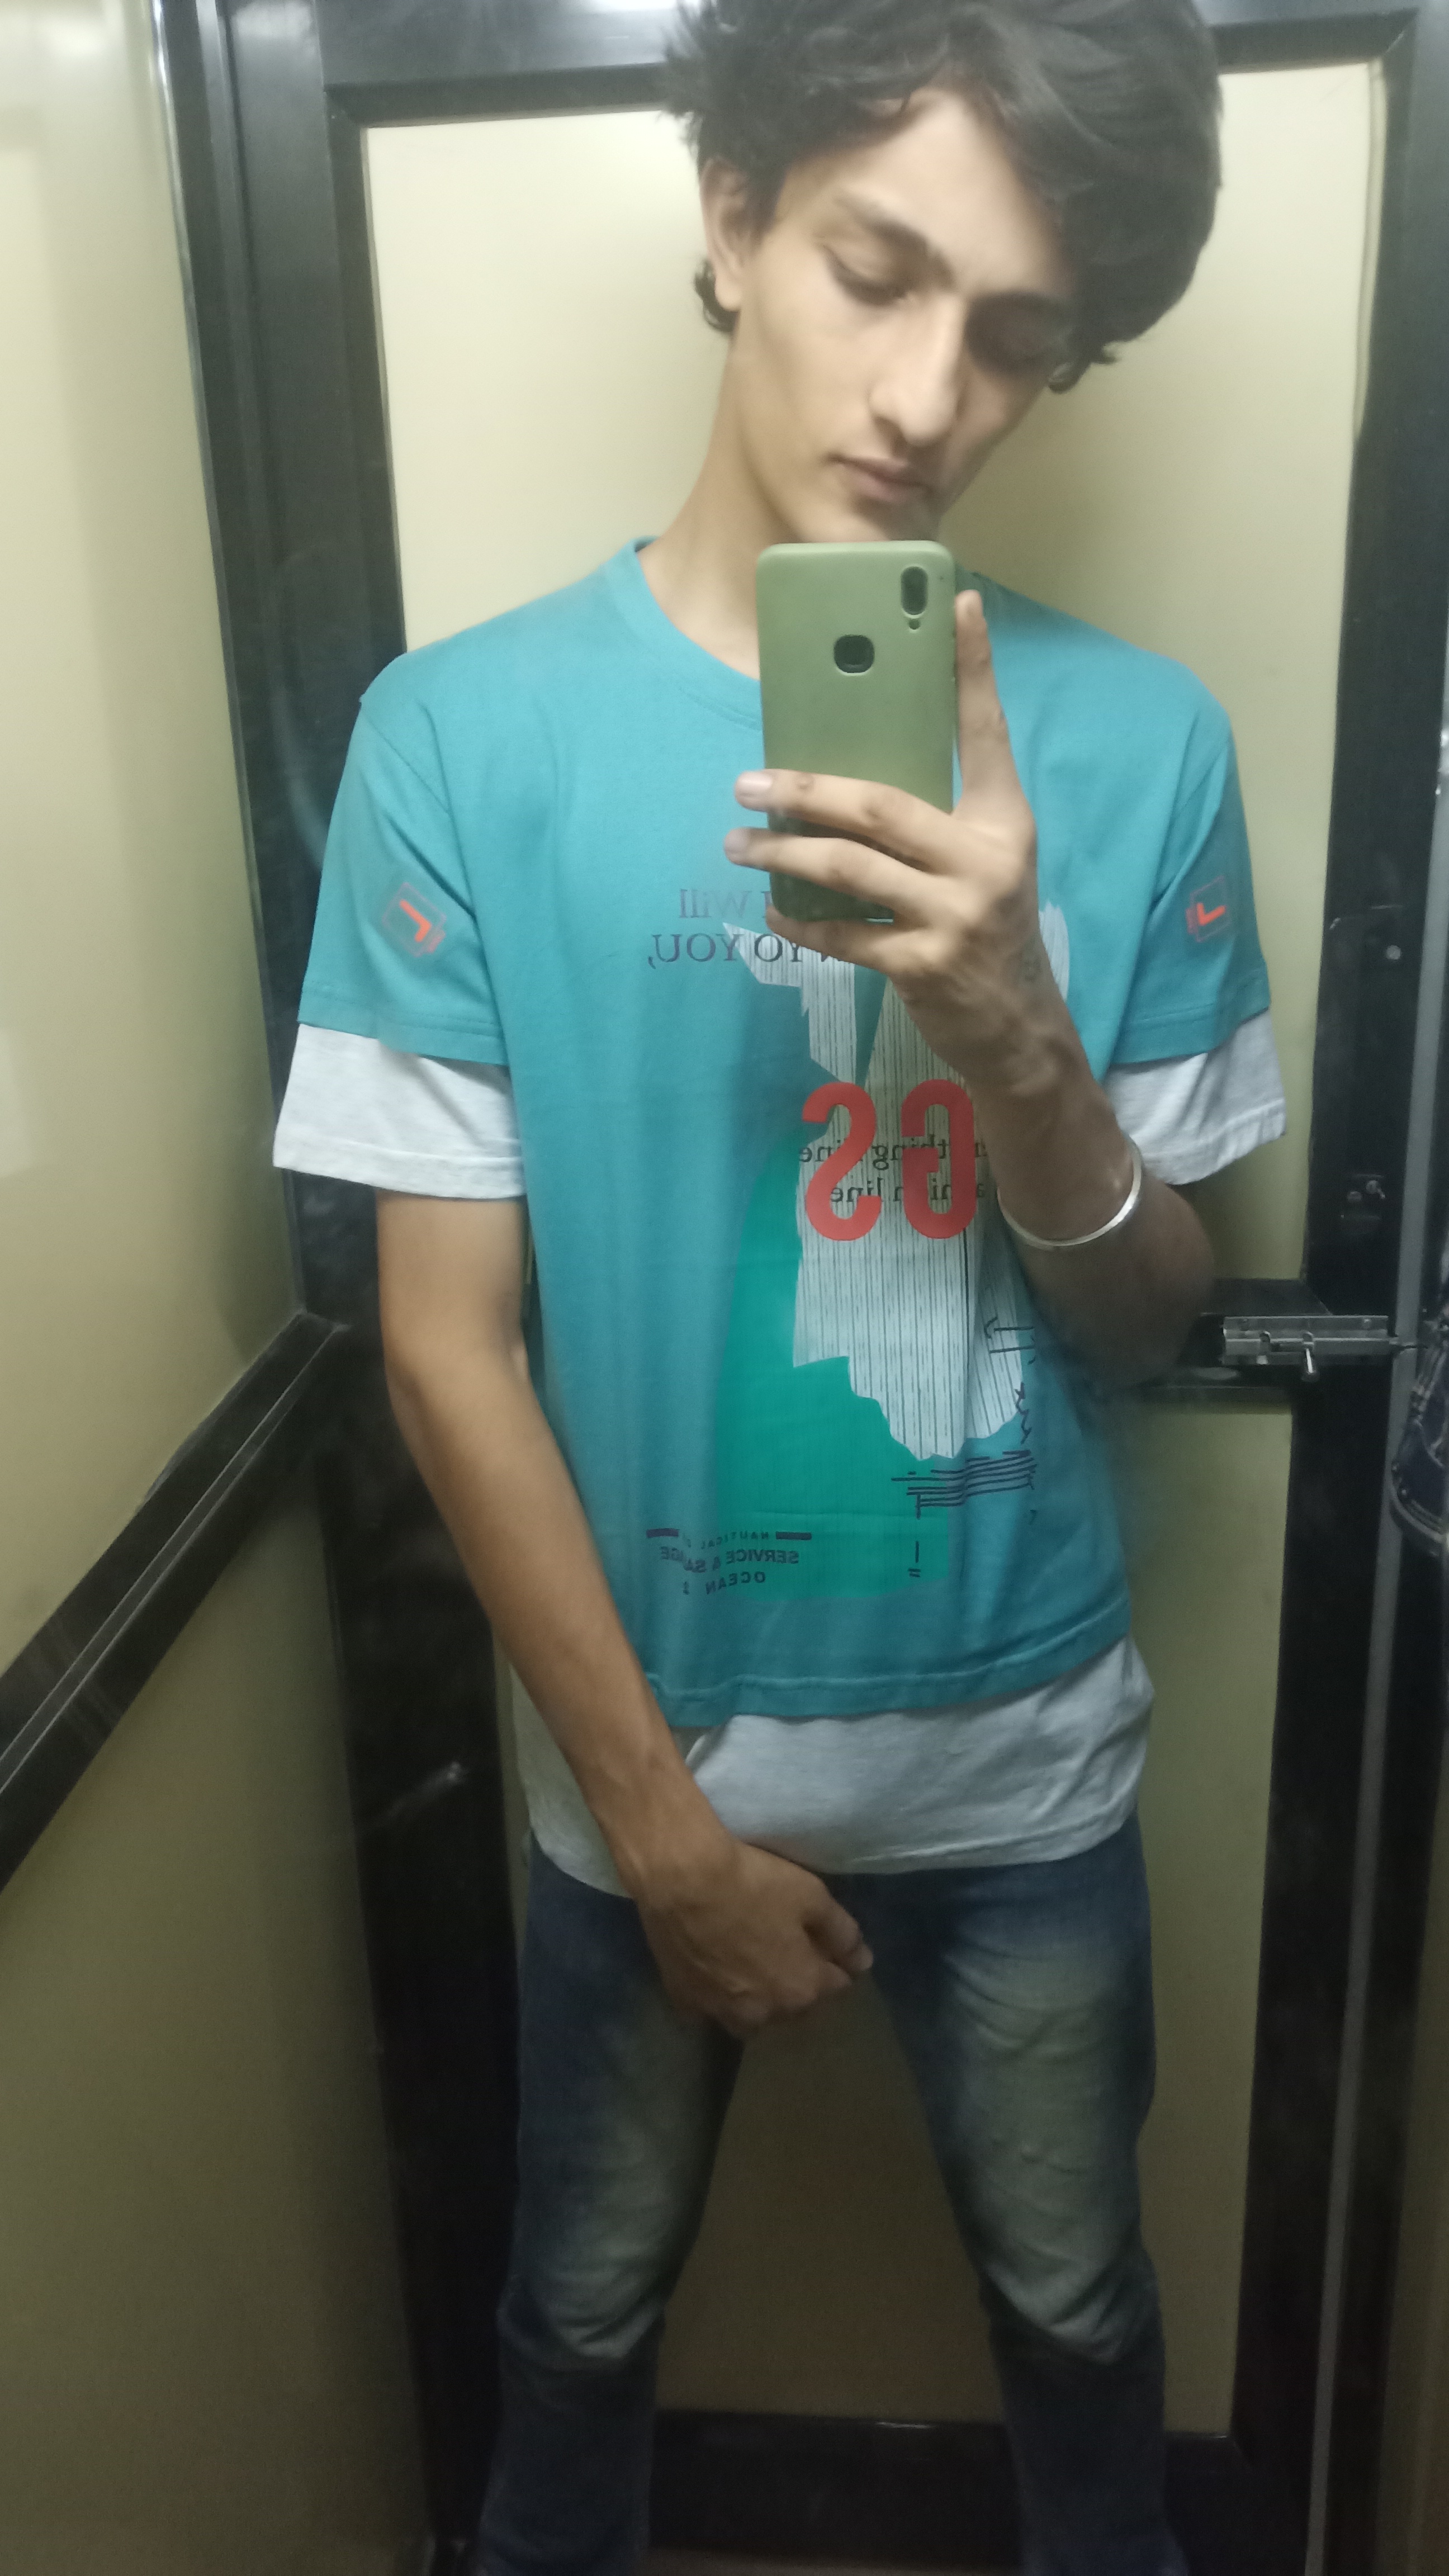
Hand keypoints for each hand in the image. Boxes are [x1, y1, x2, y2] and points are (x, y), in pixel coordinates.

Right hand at [631, 1818, 872, 2038]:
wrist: (681, 1878)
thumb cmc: (753, 1883)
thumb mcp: (813, 1896)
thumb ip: (843, 1934)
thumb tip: (862, 1962)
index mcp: (802, 1991)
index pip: (837, 1987)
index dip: (836, 1963)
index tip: (827, 1943)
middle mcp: (764, 2014)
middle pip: (795, 2008)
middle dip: (800, 1988)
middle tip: (791, 1954)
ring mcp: (721, 2012)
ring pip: (752, 2018)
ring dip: (760, 2002)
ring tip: (754, 1971)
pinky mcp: (685, 2003)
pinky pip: (710, 2010)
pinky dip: (717, 1998)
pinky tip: (714, 1975)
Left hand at [725, 590, 1065, 1096]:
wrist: (1018, 1028)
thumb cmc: (988, 929)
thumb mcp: (985, 861)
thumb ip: (940, 814)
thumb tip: (854, 772)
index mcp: (1003, 822)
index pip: (986, 732)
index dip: (973, 668)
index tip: (960, 603)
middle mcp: (983, 861)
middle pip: (881, 805)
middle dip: (806, 789)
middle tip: (749, 781)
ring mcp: (954, 916)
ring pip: (849, 869)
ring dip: (783, 854)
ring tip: (738, 843)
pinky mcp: (923, 966)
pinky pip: (843, 934)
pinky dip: (801, 921)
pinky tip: (773, 909)